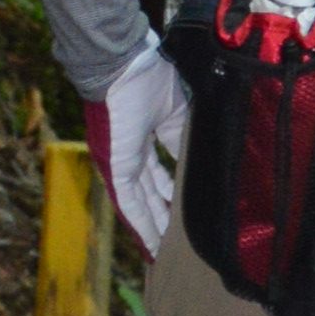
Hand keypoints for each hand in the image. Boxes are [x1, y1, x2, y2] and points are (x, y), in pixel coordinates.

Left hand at [87, 37, 188, 260]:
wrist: (123, 65)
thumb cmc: (149, 78)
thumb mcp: (177, 114)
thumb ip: (182, 142)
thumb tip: (198, 167)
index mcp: (143, 135)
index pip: (157, 171)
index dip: (170, 190)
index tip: (184, 208)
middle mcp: (130, 152)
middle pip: (148, 191)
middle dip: (162, 214)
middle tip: (177, 239)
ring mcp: (121, 162)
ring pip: (139, 202)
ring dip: (153, 226)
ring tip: (167, 250)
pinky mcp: (116, 168)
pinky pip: (129, 202)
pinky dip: (141, 224)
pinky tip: (152, 243)